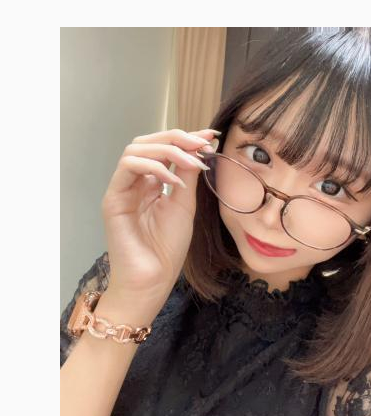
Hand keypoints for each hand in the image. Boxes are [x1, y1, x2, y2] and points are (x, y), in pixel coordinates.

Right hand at [100, 127, 217, 303]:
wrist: (153, 280)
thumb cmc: (167, 249)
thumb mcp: (185, 205)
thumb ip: (187, 177)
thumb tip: (197, 149)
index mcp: (151, 183)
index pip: (163, 149)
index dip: (186, 138)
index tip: (211, 136)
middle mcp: (135, 182)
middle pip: (147, 142)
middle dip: (177, 137)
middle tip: (202, 143)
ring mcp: (122, 189)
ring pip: (136, 149)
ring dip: (167, 149)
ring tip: (192, 162)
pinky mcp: (113, 199)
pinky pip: (129, 167)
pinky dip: (154, 166)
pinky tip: (174, 180)